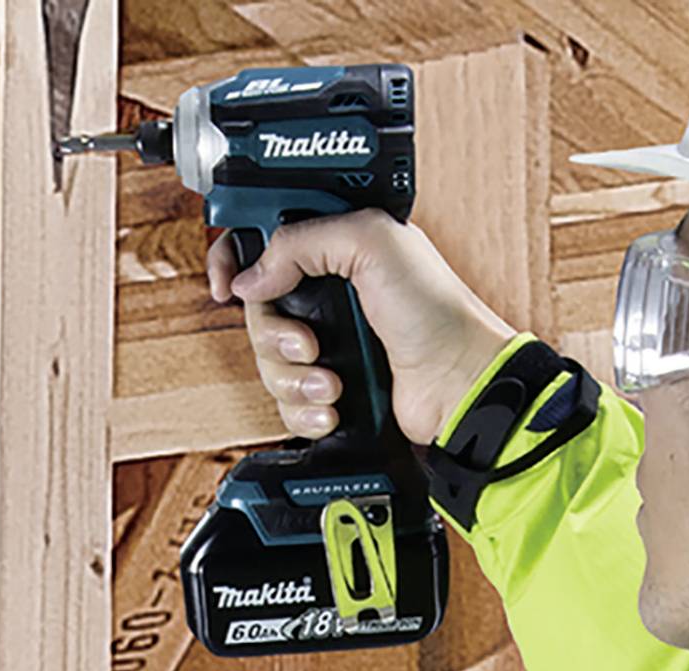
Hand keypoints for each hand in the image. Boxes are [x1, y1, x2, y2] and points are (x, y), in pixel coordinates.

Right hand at [207, 206, 518, 449]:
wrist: (459, 385)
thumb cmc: (435, 311)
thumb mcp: (370, 242)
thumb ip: (301, 241)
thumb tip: (253, 276)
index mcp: (332, 248)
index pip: (259, 242)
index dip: (234, 262)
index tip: (228, 287)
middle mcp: (326, 294)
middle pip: (256, 312)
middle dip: (274, 336)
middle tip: (308, 345)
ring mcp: (329, 344)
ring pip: (268, 362)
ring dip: (293, 377)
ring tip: (333, 382)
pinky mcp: (332, 389)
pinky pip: (288, 403)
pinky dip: (305, 410)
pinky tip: (333, 407)